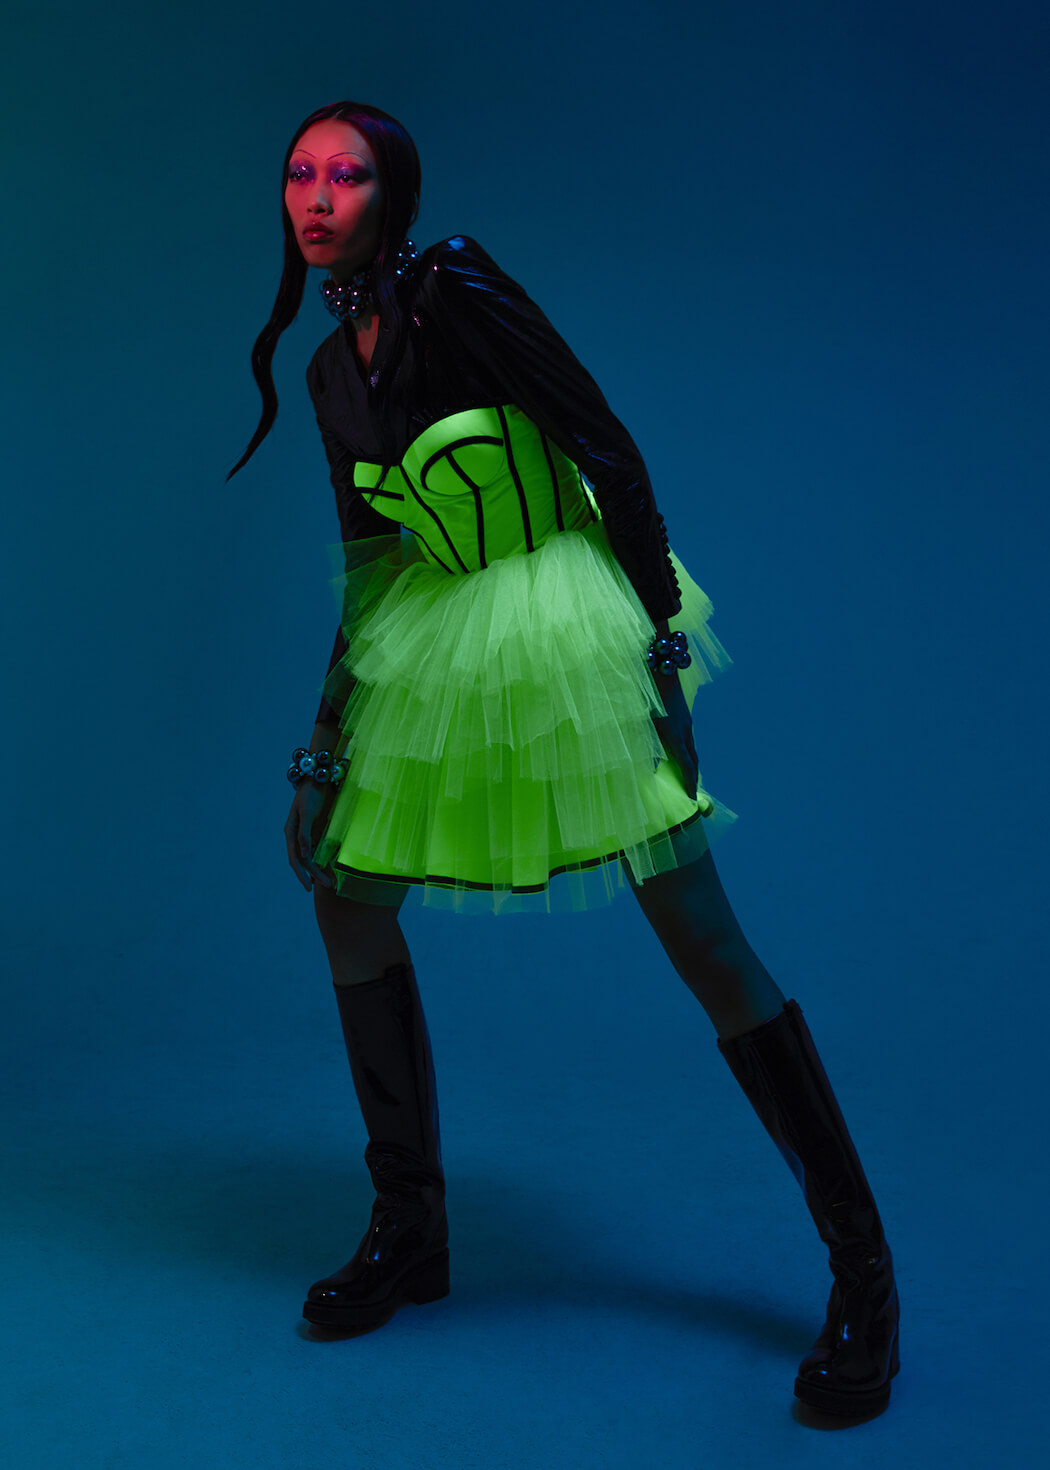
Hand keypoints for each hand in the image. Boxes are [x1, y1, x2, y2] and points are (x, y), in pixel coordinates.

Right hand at [284, 779, 338, 891]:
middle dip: (314, 875)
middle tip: (328, 886)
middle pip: (304, 861)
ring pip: (310, 857)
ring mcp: (306, 833)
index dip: (302, 874)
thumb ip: (304, 833)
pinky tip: (330, 868)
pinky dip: (323, 860)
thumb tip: (304, 855)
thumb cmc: (311, 793)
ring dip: (318, 870)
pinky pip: (318, 849)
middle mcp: (296, 836)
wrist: (318, 777)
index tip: (309, 886)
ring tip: (329, 882)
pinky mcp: (315, 830)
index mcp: (291, 832)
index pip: (296, 859)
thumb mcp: (307, 812)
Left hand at [650, 671, 698, 800]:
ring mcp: (686, 721)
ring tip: (685, 775)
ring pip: (692, 747)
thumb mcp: (641, 722)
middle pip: (694, 759)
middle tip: (690, 792)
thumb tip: (650, 769)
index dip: (689, 785)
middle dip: (693, 777)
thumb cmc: (646, 694)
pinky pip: (688, 737)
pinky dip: (686, 749)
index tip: (691, 800)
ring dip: (690, 763)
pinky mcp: (684, 713)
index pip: (687, 767)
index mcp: (674, 735)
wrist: (661, 665)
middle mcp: (685, 730)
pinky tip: (678, 750)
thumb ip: (645, 748)